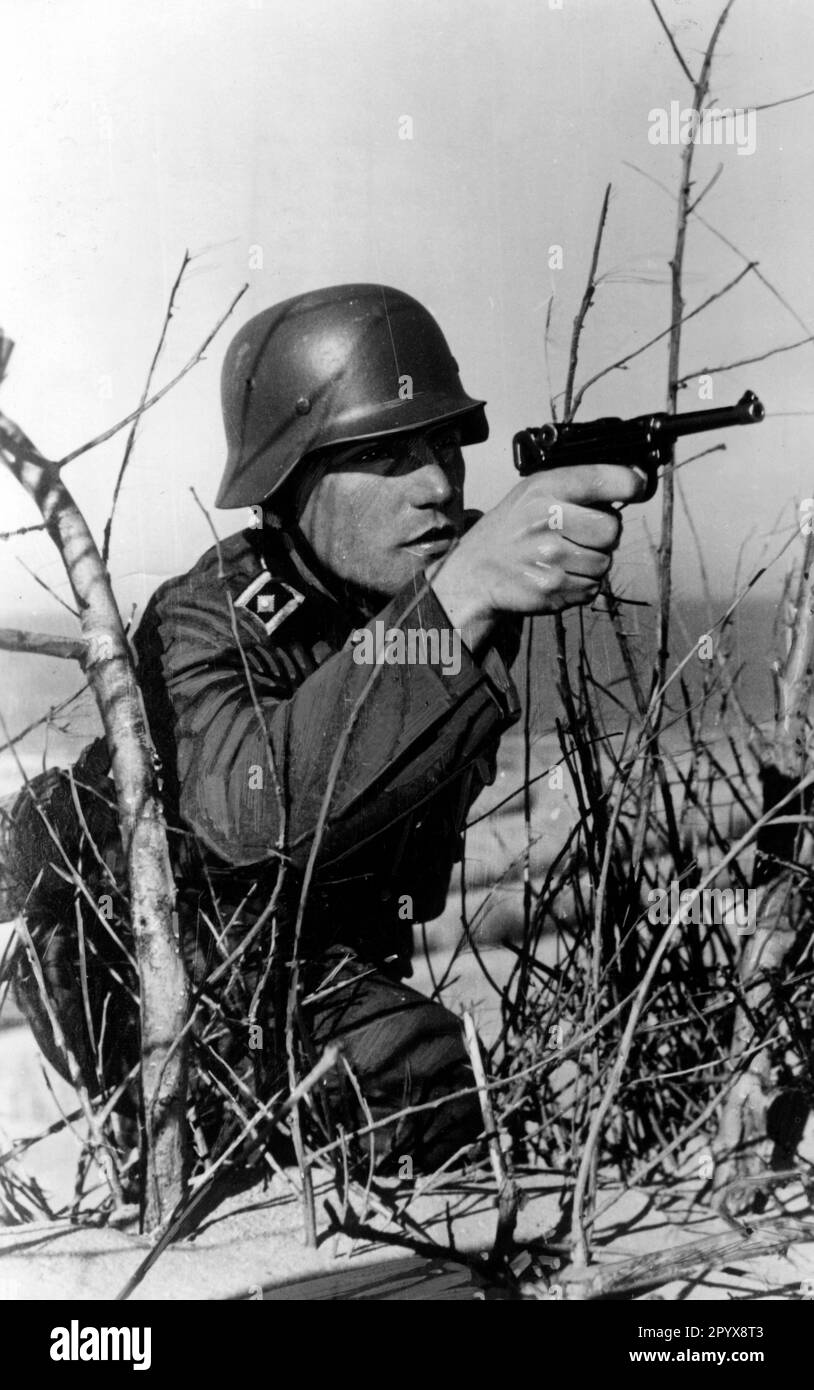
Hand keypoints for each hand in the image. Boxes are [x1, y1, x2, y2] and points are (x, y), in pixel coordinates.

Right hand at [429, 463, 645, 650]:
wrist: (477, 572)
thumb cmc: (513, 529)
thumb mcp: (535, 492)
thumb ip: (580, 483)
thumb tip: (636, 480)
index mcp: (543, 490)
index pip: (602, 478)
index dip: (630, 483)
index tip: (638, 487)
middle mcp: (546, 522)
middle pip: (612, 529)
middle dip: (605, 534)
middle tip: (582, 535)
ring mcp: (549, 559)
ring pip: (604, 562)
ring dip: (592, 563)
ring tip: (565, 557)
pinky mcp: (553, 590)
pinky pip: (592, 587)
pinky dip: (581, 585)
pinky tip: (559, 575)